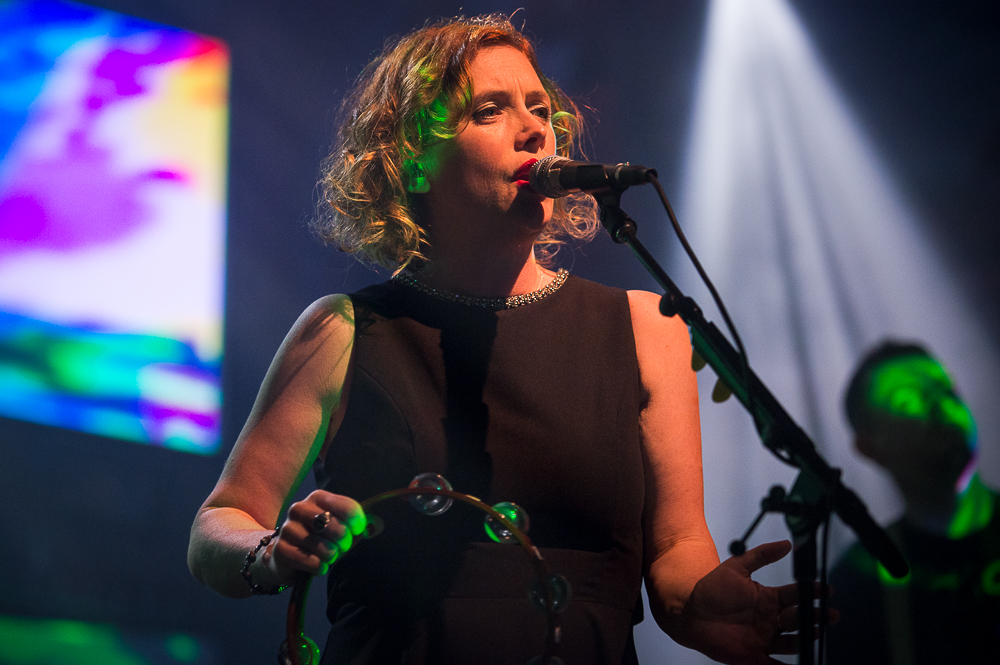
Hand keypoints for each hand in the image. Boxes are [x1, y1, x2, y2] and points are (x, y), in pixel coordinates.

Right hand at [261, 490, 366, 583]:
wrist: (286, 556)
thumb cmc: (320, 539)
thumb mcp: (340, 528)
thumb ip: (357, 526)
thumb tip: (376, 526)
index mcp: (318, 498)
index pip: (344, 506)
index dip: (356, 521)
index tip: (358, 530)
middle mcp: (300, 509)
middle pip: (330, 524)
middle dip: (343, 540)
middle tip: (343, 547)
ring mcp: (288, 528)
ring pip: (319, 544)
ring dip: (331, 554)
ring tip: (330, 556)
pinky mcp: (280, 549)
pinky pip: (308, 560)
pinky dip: (319, 566)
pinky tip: (319, 566)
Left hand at [673, 541, 831, 664]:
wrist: (689, 612)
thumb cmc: (710, 590)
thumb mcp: (736, 567)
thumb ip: (761, 555)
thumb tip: (787, 544)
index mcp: (768, 599)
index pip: (796, 595)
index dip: (812, 592)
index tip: (827, 590)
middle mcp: (770, 619)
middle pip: (800, 619)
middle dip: (816, 617)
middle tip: (830, 614)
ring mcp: (764, 638)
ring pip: (793, 641)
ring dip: (806, 639)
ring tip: (815, 632)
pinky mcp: (755, 655)